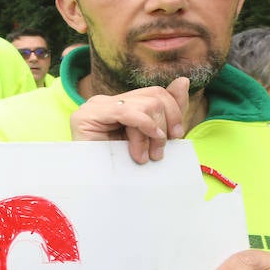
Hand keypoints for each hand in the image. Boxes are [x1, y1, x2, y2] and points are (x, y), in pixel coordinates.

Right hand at [69, 77, 189, 163]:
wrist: (97, 190)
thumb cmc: (124, 167)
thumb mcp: (153, 136)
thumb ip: (168, 111)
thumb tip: (183, 80)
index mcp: (119, 105)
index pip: (156, 93)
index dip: (174, 111)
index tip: (175, 136)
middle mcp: (106, 101)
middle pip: (154, 96)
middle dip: (166, 123)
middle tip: (159, 152)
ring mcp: (95, 106)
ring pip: (145, 105)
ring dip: (152, 134)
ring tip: (145, 157)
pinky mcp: (87, 116)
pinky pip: (127, 111)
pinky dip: (144, 127)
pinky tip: (142, 148)